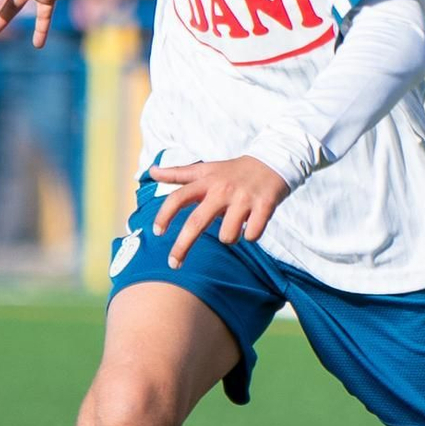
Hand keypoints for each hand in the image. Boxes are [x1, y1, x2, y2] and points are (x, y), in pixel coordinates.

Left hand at [150, 157, 288, 267]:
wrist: (273, 161)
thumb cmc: (234, 170)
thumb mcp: (206, 169)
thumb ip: (178, 173)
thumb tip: (151, 171)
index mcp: (206, 181)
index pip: (178, 198)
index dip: (165, 215)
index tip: (156, 232)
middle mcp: (222, 190)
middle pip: (197, 223)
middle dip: (182, 247)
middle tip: (173, 264)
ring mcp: (244, 198)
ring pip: (227, 236)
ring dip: (230, 237)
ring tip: (236, 224)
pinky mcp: (265, 205)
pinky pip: (252, 235)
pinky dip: (251, 235)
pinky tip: (253, 223)